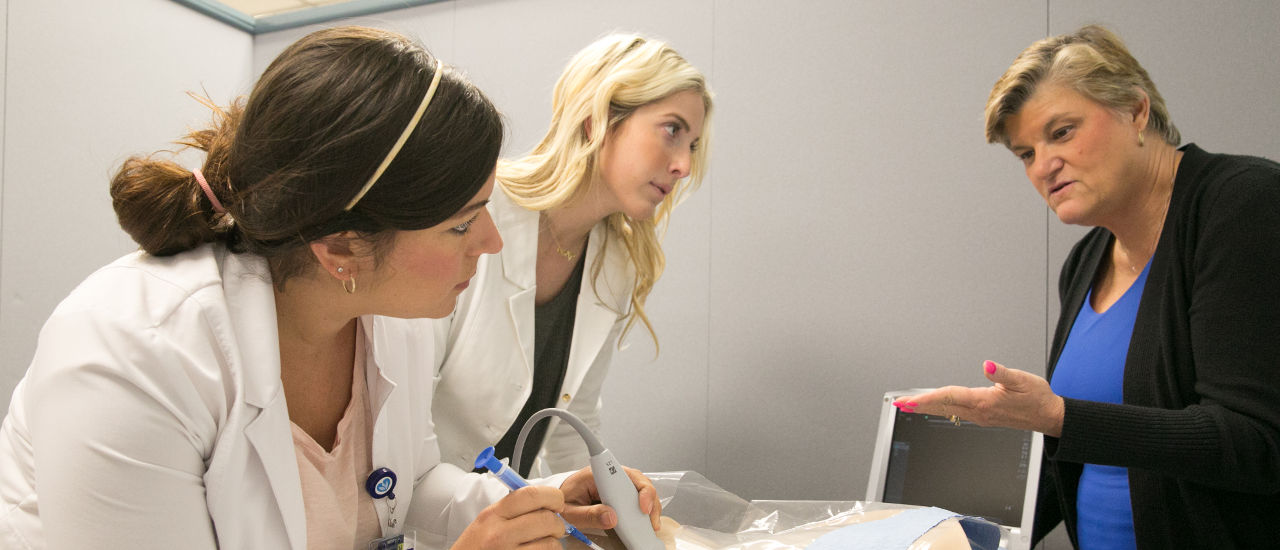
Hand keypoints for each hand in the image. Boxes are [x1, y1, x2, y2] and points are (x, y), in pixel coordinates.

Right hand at [452, 486, 567, 549]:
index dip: (552, 496)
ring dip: (553, 544)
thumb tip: (547, 502)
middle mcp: (499, 534)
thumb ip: (514, 509)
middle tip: (554, 528)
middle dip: (558, 524)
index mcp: (493, 515)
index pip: (531, 494)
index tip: (557, 503)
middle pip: (546, 519)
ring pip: (550, 544)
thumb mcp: (487, 522)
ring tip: (543, 545)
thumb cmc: (476, 547)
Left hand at [558, 466, 662, 532]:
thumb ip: (589, 515)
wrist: (556, 501)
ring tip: (651, 524)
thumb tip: (611, 518)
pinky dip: (643, 510)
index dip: (639, 490)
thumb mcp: (570, 512)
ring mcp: (615, 484)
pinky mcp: (618, 493)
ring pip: (640, 489)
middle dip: (650, 500)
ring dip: (650, 506)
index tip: (643, 507)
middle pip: (638, 481)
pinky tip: (645, 521)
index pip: (625, 476)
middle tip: (651, 521)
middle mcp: (609, 476)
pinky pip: (635, 497)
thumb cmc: (563, 502)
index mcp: (597, 475)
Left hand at [892, 360, 1064, 436]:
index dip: (927, 398)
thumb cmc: (1038, 398)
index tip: (910, 400)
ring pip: (947, 411)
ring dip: (927, 407)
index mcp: (984, 402)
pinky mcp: (983, 416)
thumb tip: (988, 365)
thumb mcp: (1023, 380)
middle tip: (898, 404)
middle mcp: (979, 412)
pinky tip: (934, 406)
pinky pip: (955, 412)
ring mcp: (980, 416)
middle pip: (942, 407)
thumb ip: (1003, 373)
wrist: (1049, 416)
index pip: (949, 397)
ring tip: (909, 405)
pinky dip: (940, 408)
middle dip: (919, 405)